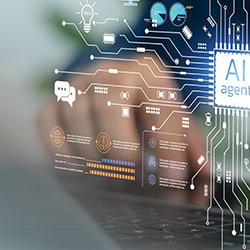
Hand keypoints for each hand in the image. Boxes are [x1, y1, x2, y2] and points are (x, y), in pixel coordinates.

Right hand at [37, 57, 206, 201]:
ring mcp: (77, 84)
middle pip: (108, 110)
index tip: (171, 178)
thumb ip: (191, 148)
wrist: (121, 93)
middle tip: (133, 177)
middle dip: (122, 152)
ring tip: (112, 174)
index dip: (166, 147)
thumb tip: (202, 170)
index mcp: (148, 73)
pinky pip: (48, 127)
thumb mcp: (179, 125)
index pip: (157, 108)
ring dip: (95, 157)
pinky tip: (84, 167)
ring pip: (77, 120)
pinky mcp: (53, 101)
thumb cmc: (153, 114)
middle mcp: (110, 71)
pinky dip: (64, 153)